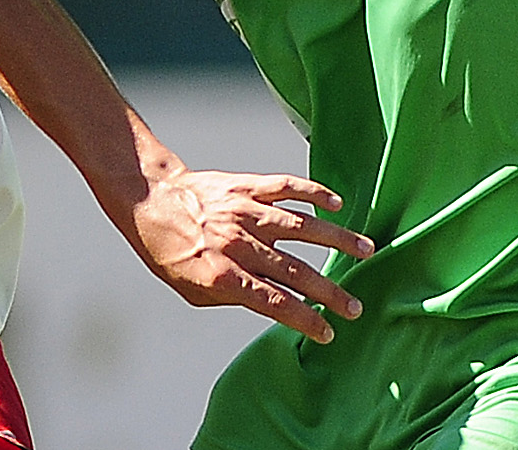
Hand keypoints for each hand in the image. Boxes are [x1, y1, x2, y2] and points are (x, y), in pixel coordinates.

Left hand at [128, 166, 374, 343]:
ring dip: (337, 240)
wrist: (151, 200)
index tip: (328, 331)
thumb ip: (235, 296)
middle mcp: (239, 244)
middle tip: (355, 307)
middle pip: (295, 271)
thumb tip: (274, 303)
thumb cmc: (171, 252)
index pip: (275, 302)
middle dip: (329, 292)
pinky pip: (286, 187)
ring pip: (300, 226)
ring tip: (366, 251)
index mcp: (225, 275)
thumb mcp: (193, 290)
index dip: (305, 319)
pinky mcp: (247, 186)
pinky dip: (313, 194)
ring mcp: (246, 212)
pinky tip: (336, 205)